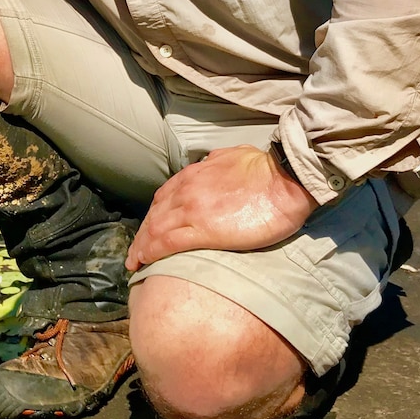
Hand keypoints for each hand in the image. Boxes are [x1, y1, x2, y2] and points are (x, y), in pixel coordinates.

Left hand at [125, 144, 318, 270]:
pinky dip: (152, 252)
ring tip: (135, 262)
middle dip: (142, 234)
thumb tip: (210, 166)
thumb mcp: (230, 156)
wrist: (283, 178)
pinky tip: (145, 262)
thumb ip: (214, 164)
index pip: (162, 198)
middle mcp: (186, 190)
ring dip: (142, 246)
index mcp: (193, 175)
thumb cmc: (265, 168)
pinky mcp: (202, 230)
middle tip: (136, 252)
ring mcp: (191, 210)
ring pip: (155, 230)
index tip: (148, 229)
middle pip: (154, 215)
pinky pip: (167, 242)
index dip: (153, 215)